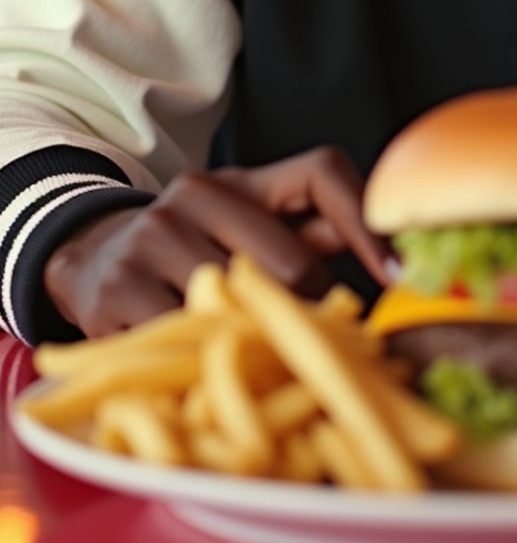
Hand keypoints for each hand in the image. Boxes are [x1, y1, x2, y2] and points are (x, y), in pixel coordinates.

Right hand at [43, 146, 390, 338]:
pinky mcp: (116, 289)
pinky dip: (204, 367)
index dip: (367, 222)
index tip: (399, 274)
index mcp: (245, 179)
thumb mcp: (250, 225)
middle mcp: (199, 194)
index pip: (323, 172)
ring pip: (241, 308)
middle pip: (294, 263)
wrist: (90, 253)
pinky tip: (204, 369)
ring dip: (257, 346)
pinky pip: (185, 341)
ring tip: (251, 358)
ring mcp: (154, 238)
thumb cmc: (197, 245)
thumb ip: (314, 235)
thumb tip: (399, 269)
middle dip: (309, 312)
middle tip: (303, 341)